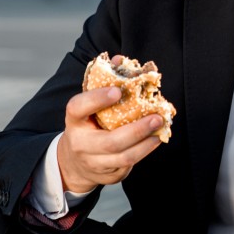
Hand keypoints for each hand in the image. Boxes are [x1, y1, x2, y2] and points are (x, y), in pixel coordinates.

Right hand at [57, 57, 164, 192]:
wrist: (73, 162)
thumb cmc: (88, 124)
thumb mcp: (88, 105)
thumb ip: (104, 83)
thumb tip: (121, 58)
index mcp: (74, 121)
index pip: (78, 108)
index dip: (97, 99)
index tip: (117, 90)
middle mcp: (80, 144)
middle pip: (110, 142)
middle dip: (137, 130)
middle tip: (157, 116)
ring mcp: (93, 163)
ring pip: (123, 157)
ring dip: (146, 143)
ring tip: (160, 128)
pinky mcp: (107, 175)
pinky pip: (128, 165)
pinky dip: (144, 152)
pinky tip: (155, 139)